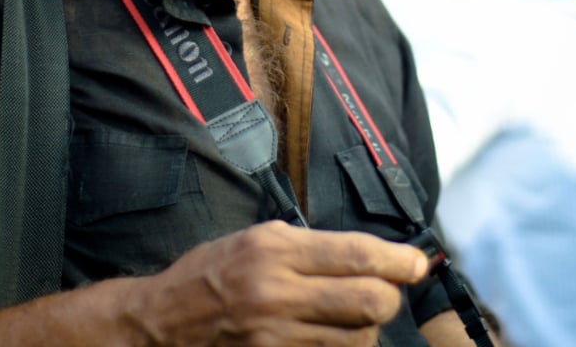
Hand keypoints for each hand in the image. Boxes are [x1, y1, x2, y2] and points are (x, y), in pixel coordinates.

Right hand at [127, 220, 429, 346]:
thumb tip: (368, 255)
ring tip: (351, 319)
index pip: (358, 254)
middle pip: (370, 300)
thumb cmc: (208, 276)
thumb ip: (307, 246)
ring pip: (358, 338)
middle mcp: (277, 291)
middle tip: (384, 293)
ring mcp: (275, 336)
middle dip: (388, 297)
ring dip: (365, 329)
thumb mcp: (253, 240)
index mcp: (274, 249)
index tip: (416, 264)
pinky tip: (330, 339)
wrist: (159, 325)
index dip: (399, 261)